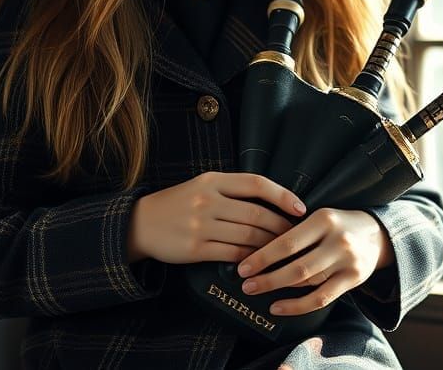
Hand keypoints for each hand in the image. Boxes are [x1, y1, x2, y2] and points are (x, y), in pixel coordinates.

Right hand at [127, 172, 306, 264]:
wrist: (141, 223)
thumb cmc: (178, 203)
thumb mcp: (202, 185)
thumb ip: (232, 190)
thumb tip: (271, 202)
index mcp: (213, 180)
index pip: (256, 183)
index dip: (282, 195)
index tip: (300, 207)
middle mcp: (208, 200)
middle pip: (257, 213)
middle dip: (282, 227)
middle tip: (297, 236)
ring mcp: (201, 225)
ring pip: (248, 236)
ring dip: (270, 245)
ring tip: (283, 251)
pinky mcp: (196, 248)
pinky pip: (233, 254)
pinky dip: (251, 258)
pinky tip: (260, 262)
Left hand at [235, 208, 391, 316]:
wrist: (377, 234)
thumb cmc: (337, 225)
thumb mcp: (318, 217)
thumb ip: (294, 231)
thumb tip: (255, 249)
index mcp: (324, 219)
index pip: (287, 242)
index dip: (263, 257)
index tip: (243, 267)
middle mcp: (338, 240)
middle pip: (297, 266)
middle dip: (268, 278)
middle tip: (246, 284)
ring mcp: (348, 262)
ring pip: (308, 282)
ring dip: (279, 290)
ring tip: (257, 291)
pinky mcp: (354, 280)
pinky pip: (321, 298)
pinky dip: (297, 306)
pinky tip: (278, 307)